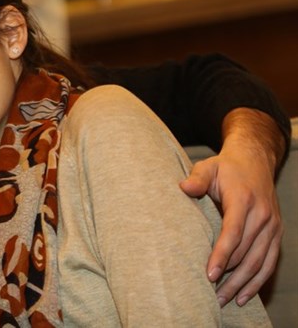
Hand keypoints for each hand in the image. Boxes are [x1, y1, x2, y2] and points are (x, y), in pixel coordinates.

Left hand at [179, 109, 283, 307]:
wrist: (255, 162)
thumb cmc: (225, 168)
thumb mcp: (208, 167)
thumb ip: (197, 178)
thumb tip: (184, 188)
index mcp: (244, 200)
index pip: (233, 233)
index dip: (222, 255)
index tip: (210, 274)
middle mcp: (262, 216)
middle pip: (246, 253)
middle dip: (230, 276)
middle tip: (211, 295)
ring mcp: (272, 226)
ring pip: (259, 262)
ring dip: (243, 284)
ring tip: (224, 300)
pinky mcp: (276, 234)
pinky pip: (270, 262)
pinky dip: (258, 281)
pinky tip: (245, 296)